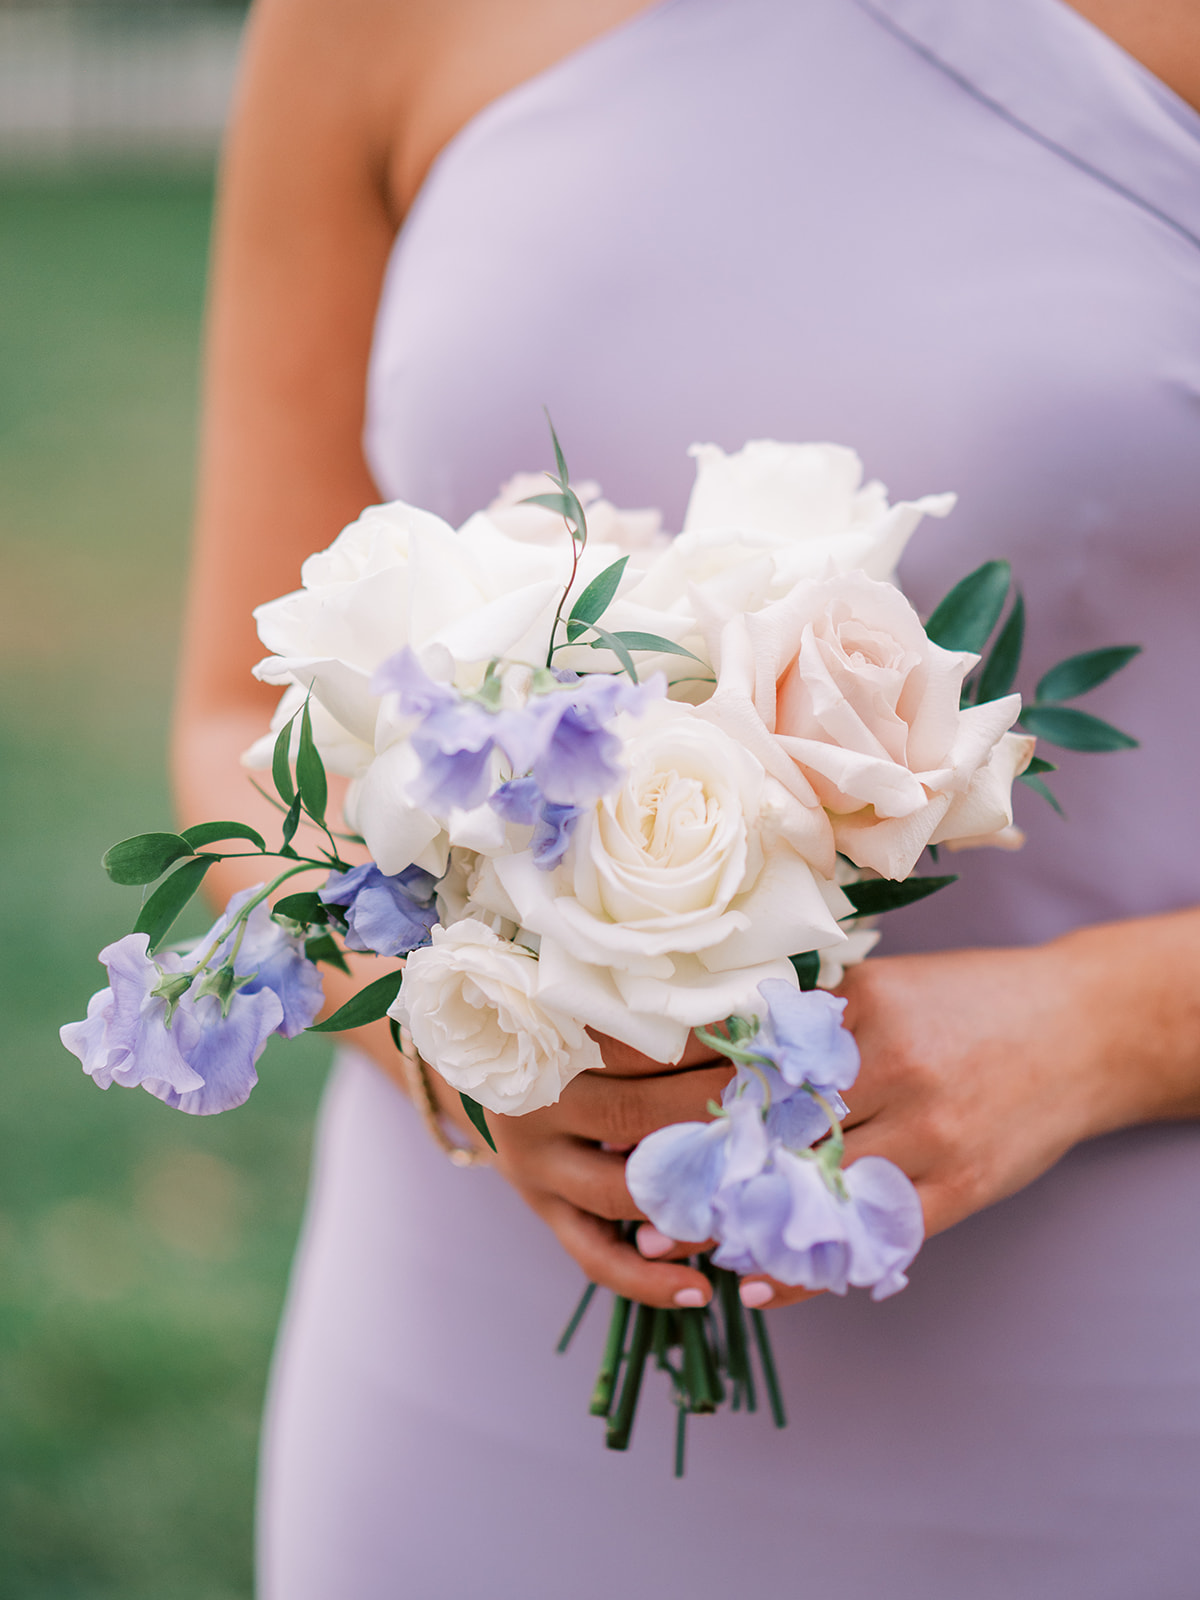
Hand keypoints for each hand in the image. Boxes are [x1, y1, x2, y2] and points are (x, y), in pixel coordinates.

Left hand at [392, 910, 1199, 1312]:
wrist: (1083, 1027)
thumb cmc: (972, 998)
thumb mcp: (884, 982)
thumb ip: (806, 1011)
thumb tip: (711, 1039)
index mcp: (854, 1008)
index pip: (742, 1049)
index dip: (672, 1080)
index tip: (610, 1103)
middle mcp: (882, 1066)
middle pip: (760, 1121)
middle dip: (682, 1156)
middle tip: (620, 1184)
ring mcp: (922, 1131)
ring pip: (804, 1188)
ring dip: (729, 1223)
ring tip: (664, 1247)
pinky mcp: (955, 1186)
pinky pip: (866, 1237)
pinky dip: (807, 1268)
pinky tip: (754, 1285)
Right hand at [424, 1031, 736, 1308]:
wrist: (492, 1062)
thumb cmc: (563, 1021)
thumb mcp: (586, 1004)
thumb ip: (645, 1015)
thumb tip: (744, 1022)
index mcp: (547, 1042)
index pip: (635, 1046)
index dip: (702, 1046)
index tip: (759, 1043)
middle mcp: (534, 1109)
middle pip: (632, 1116)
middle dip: (710, 1114)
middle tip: (773, 1111)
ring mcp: (534, 1168)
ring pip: (619, 1194)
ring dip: (691, 1200)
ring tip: (750, 1197)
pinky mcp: (544, 1209)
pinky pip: (594, 1257)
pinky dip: (648, 1281)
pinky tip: (701, 1291)